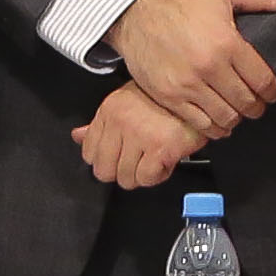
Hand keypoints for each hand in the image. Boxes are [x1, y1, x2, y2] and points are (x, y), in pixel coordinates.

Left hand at [76, 81, 201, 191]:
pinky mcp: (160, 149)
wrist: (197, 96)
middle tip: (136, 161)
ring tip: (152, 158)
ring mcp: (139, 136)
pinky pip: (146, 179)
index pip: (88, 152)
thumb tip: (78, 136)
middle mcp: (121, 122)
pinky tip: (164, 160)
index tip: (118, 156)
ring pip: (125, 179)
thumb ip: (100, 124)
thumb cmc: (163, 99)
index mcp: (110, 110)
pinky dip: (157, 175)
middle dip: (120, 171)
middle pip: (103, 171)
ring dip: (140, 174)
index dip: (104, 159)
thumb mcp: (125, 103)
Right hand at [107, 0, 275, 143]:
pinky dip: (215, 128)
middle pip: (247, 103)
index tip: (270, 92)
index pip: (263, 81)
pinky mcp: (171, 98)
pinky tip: (218, 119)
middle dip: (256, 107)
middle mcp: (209, 67)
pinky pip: (201, 125)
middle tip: (255, 103)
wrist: (138, 15)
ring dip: (237, 118)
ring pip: (226, 118)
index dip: (272, 91)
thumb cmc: (183, 6)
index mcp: (227, 43)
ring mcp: (189, 85)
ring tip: (236, 110)